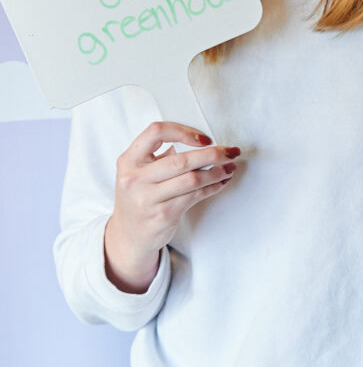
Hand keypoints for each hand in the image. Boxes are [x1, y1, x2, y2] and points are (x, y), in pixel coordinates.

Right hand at [104, 121, 239, 292]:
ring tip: (229, 167)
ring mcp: (147, 199)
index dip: (183, 131)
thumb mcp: (140, 171)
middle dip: (212, 154)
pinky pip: (194, 196)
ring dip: (216, 172)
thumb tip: (203, 143)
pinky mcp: (162, 215)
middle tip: (230, 151)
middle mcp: (134, 178)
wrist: (129, 235)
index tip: (204, 139)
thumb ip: (162, 155)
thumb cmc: (140, 196)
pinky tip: (220, 182)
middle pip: (181, 159)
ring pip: (192, 179)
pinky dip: (212, 187)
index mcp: (129, 160)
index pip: (156, 132)